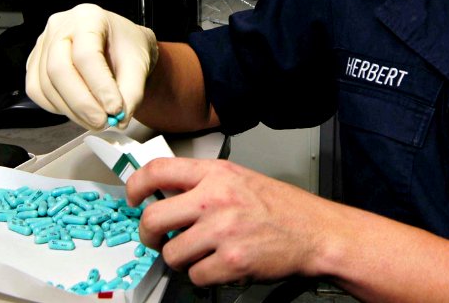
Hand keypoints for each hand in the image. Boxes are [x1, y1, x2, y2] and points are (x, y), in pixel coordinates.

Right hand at [25, 3, 158, 129]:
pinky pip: (38, 91)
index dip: (100, 86)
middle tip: (102, 122)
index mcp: (88, 17)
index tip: (115, 109)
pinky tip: (79, 111)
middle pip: (59, 69)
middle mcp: (60, 26)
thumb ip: (132, 91)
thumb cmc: (127, 46)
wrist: (119, 46)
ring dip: (72, 111)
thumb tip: (120, 117)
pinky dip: (59, 107)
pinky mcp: (35, 63)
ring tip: (96, 120)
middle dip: (82, 103)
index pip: (87, 54)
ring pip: (46, 84)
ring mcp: (43, 44)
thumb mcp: (139, 64)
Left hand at [126, 158, 332, 285]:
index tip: (133, 198)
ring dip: (181, 259)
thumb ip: (203, 183)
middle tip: (156, 238)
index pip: (158, 170)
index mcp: (216, 173)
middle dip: (148, 234)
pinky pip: (195, 276)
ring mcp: (223, 230)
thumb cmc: (280, 207)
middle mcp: (216, 198)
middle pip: (153, 217)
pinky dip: (204, 276)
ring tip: (201, 253)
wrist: (315, 231)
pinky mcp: (231, 261)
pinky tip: (220, 265)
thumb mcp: (239, 179)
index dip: (136, 185)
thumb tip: (165, 194)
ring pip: (171, 253)